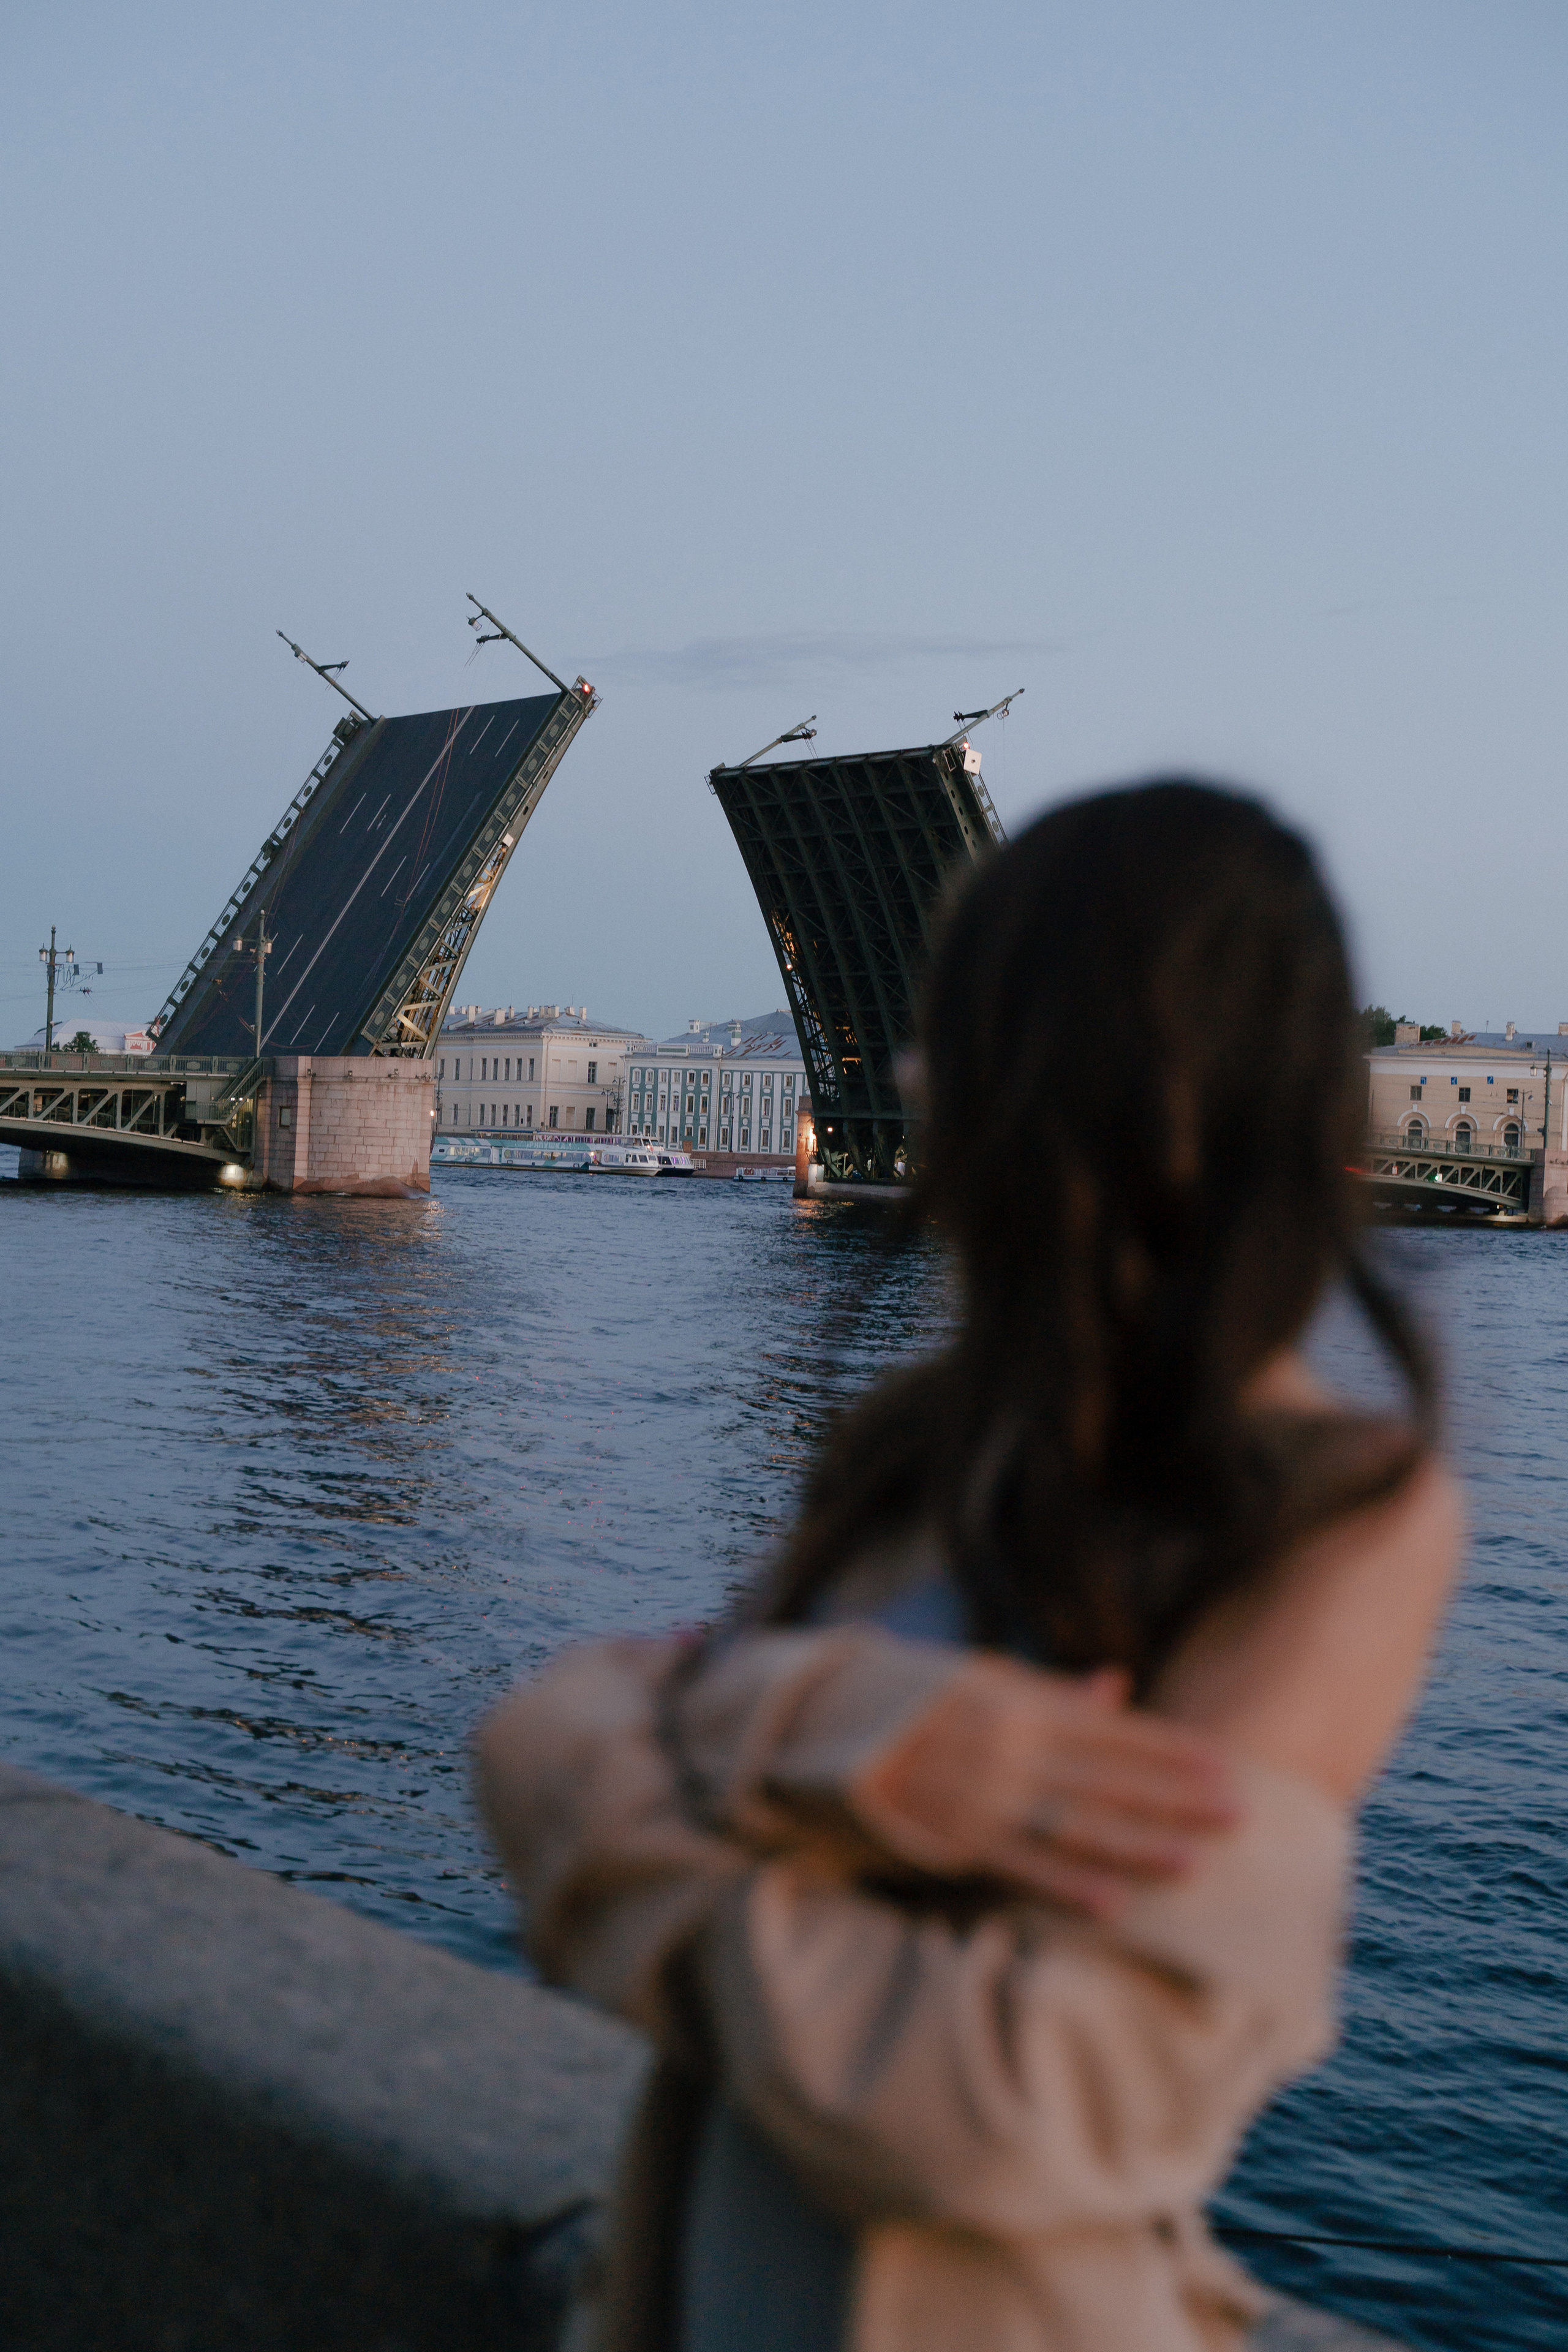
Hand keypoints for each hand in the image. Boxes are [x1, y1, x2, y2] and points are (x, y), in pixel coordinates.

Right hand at [845, 1652, 1242, 1918]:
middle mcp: (1007, 1748)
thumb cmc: (909, 1698)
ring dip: (1134, 1846)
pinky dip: (1065, 1886)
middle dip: (1173, 1799)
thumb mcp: (978, 1676)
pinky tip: (1112, 1905)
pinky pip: (1018, 1866)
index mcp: (1017, 1703)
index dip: (1170, 1751)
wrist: (818, 1726)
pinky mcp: (952, 1838)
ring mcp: (981, 1796)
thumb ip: (1051, 1690)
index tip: (1226, 1766)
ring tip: (1194, 1864)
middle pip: (1106, 1778)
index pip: (1111, 1731)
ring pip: (1072, 1825)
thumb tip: (1118, 1686)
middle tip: (1240, 1816)